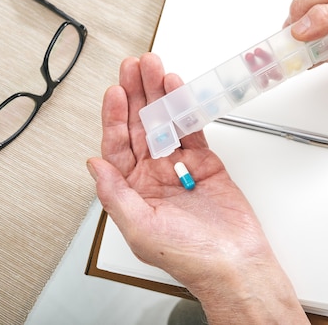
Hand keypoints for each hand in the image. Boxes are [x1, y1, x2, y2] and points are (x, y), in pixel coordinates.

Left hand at [87, 53, 306, 323]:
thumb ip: (115, 194)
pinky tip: (176, 88)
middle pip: (139, 126)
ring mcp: (179, 165)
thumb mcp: (140, 228)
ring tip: (154, 67)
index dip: (114, 117)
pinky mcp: (204, 161)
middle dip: (135, 94)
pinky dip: (184, 107)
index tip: (115, 92)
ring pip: (164, 122)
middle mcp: (153, 174)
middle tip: (134, 66)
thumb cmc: (188, 256)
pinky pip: (191, 128)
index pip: (117, 145)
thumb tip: (94, 164)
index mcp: (133, 189)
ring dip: (158, 94)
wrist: (234, 262)